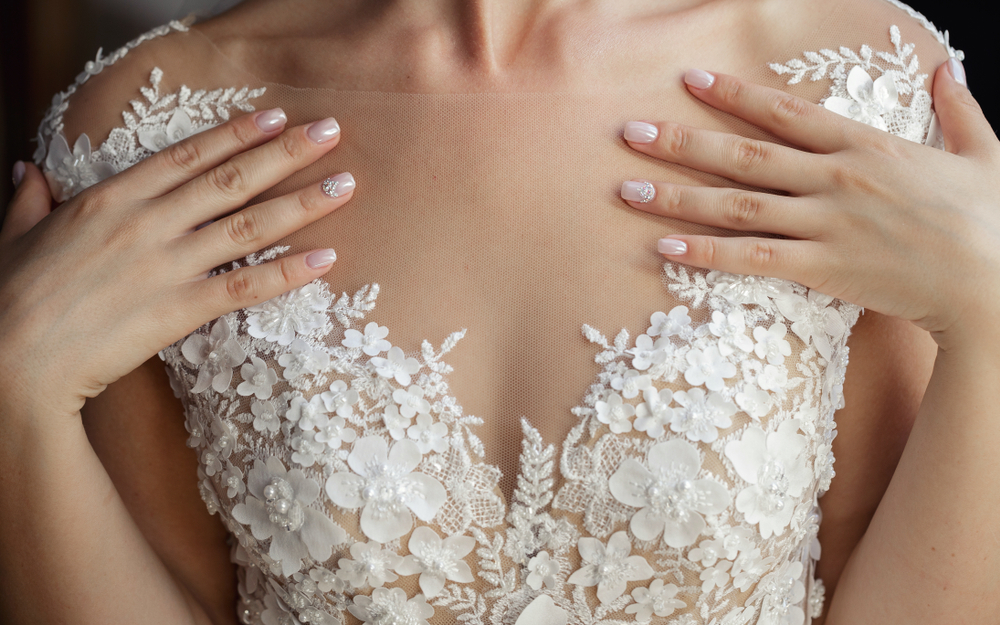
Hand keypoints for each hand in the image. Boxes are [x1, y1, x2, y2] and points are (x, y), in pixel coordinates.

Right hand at [0, 110, 353, 418]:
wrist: (15, 360)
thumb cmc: (12, 298)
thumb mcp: (16, 236)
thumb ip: (31, 199)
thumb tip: (29, 170)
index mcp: (111, 199)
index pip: (188, 156)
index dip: (236, 134)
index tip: (275, 117)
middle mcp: (147, 223)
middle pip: (231, 180)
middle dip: (285, 153)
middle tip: (330, 133)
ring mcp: (167, 265)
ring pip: (248, 225)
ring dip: (303, 203)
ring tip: (345, 185)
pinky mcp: (180, 309)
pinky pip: (246, 285)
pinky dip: (288, 272)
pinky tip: (325, 258)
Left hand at [620, 61, 999, 350]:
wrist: (993, 284)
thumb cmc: (988, 220)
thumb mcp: (982, 153)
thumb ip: (957, 109)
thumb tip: (945, 71)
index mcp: (865, 146)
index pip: (785, 112)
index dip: (733, 94)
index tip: (689, 80)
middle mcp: (835, 179)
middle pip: (744, 154)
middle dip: (682, 141)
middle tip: (630, 133)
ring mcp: (825, 223)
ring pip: (736, 204)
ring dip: (678, 195)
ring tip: (627, 190)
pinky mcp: (821, 268)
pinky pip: (751, 259)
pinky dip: (706, 252)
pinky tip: (666, 246)